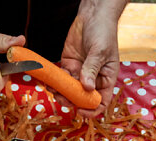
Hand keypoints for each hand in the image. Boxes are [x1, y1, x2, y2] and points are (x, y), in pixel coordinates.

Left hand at [60, 0, 126, 115]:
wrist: (93, 15)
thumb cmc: (103, 32)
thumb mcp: (100, 51)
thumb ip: (92, 69)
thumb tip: (87, 88)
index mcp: (106, 78)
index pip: (101, 101)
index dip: (92, 109)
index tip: (81, 110)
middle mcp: (93, 79)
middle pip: (82, 98)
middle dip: (71, 101)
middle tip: (61, 98)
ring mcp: (80, 73)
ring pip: (69, 91)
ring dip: (61, 94)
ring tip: (54, 91)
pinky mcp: (68, 66)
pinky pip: (61, 79)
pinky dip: (54, 83)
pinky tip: (49, 83)